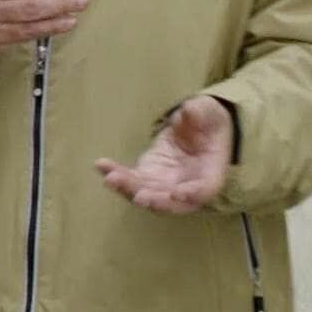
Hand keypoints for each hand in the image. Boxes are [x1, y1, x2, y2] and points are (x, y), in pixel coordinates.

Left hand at [95, 97, 232, 213]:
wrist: (197, 128)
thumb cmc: (209, 121)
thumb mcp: (209, 112)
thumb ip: (201, 112)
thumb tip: (190, 110)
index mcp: (210, 172)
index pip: (204, 190)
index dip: (192, 194)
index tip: (178, 193)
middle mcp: (187, 186)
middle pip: (170, 201)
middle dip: (154, 200)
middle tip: (139, 197)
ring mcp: (165, 184)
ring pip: (146, 194)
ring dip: (128, 190)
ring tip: (111, 178)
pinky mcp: (147, 176)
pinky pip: (131, 180)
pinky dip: (117, 175)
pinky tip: (101, 165)